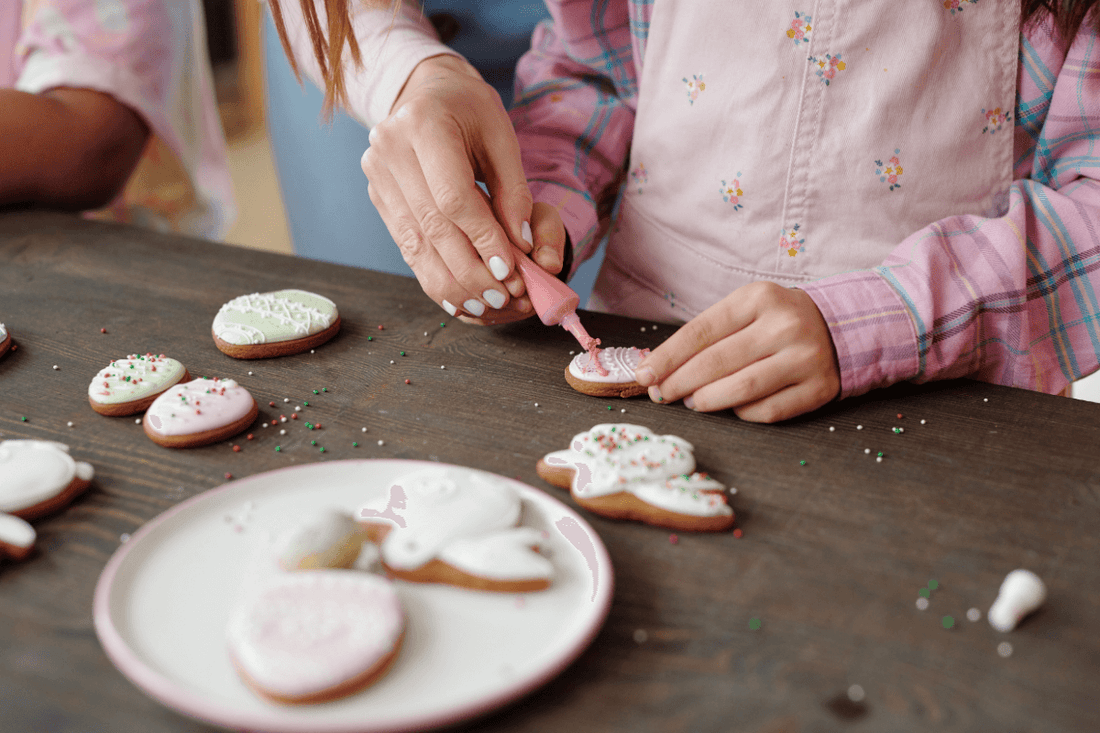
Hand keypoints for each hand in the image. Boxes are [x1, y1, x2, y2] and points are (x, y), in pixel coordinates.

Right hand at [361, 54, 562, 322]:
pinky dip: (435, 276)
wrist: (427, 93)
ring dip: (453, 282)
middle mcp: (389, 151)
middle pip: (433, 226)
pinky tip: (460, 297)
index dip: (483, 238)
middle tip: (504, 297)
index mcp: (423, 125)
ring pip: (416, 245)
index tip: (511, 269)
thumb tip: (522, 245)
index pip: (453, 197)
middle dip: (471, 269)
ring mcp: (377, 177)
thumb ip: (514, 190)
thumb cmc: (471, 111)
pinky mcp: (378, 199)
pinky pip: (407, 247)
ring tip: (487, 304)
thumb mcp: (501, 136)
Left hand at [633, 282, 840, 422]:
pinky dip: (741, 413)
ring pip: (741, 389)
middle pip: (716, 363)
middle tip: (662, 395)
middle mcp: (784, 326)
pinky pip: (767, 411)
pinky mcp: (819, 388)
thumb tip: (659, 369)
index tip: (644, 376)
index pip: (701, 331)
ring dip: (707, 401)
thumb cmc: (776, 321)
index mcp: (759, 298)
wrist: (841, 326)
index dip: (667, 357)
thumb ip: (708, 334)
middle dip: (679, 383)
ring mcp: (805, 358)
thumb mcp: (746, 309)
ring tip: (692, 402)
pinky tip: (731, 408)